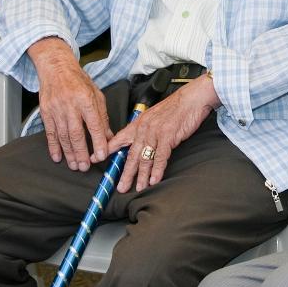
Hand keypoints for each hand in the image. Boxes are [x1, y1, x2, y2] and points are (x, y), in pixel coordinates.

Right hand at [29, 37, 111, 171]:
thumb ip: (102, 117)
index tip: (102, 155)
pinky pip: (50, 132)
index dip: (98, 141)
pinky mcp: (46, 112)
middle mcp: (70, 105)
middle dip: (81, 153)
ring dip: (69, 153)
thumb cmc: (79, 81)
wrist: (56, 68)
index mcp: (86, 99)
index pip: (94, 124)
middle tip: (85, 167)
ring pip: (63, 136)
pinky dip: (53, 146)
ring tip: (75, 165)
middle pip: (76, 133)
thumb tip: (109, 137)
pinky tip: (57, 157)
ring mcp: (56, 109)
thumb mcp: (96, 94)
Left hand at [107, 75, 218, 191]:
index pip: (119, 138)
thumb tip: (139, 144)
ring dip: (141, 175)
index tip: (95, 159)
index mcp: (139, 124)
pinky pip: (160, 156)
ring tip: (138, 187)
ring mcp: (155, 132)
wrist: (192, 99)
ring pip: (144, 157)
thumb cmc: (176, 109)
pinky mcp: (168, 136)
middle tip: (121, 187)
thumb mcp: (155, 118)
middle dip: (125, 173)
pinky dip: (157, 170)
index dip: (107, 149)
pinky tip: (154, 180)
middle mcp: (144, 128)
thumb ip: (145, 130)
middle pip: (131, 154)